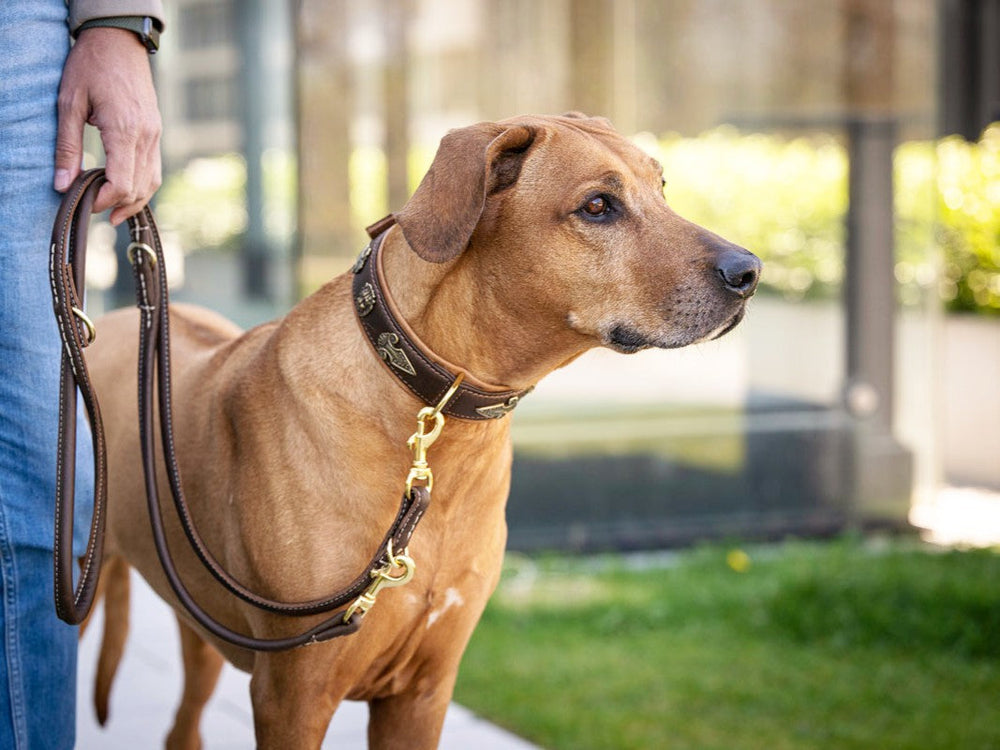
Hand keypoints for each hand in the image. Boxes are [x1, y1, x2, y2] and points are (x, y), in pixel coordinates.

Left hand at [55, 27, 161, 225]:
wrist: (119, 41)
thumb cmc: (90, 66)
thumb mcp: (69, 103)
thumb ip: (66, 146)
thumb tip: (62, 184)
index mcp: (125, 130)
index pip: (122, 182)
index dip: (104, 201)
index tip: (85, 204)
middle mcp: (146, 137)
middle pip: (139, 188)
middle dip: (117, 204)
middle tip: (93, 209)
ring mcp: (155, 135)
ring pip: (151, 182)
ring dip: (133, 200)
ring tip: (112, 211)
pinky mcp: (156, 132)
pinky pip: (154, 169)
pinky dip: (141, 185)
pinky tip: (125, 190)